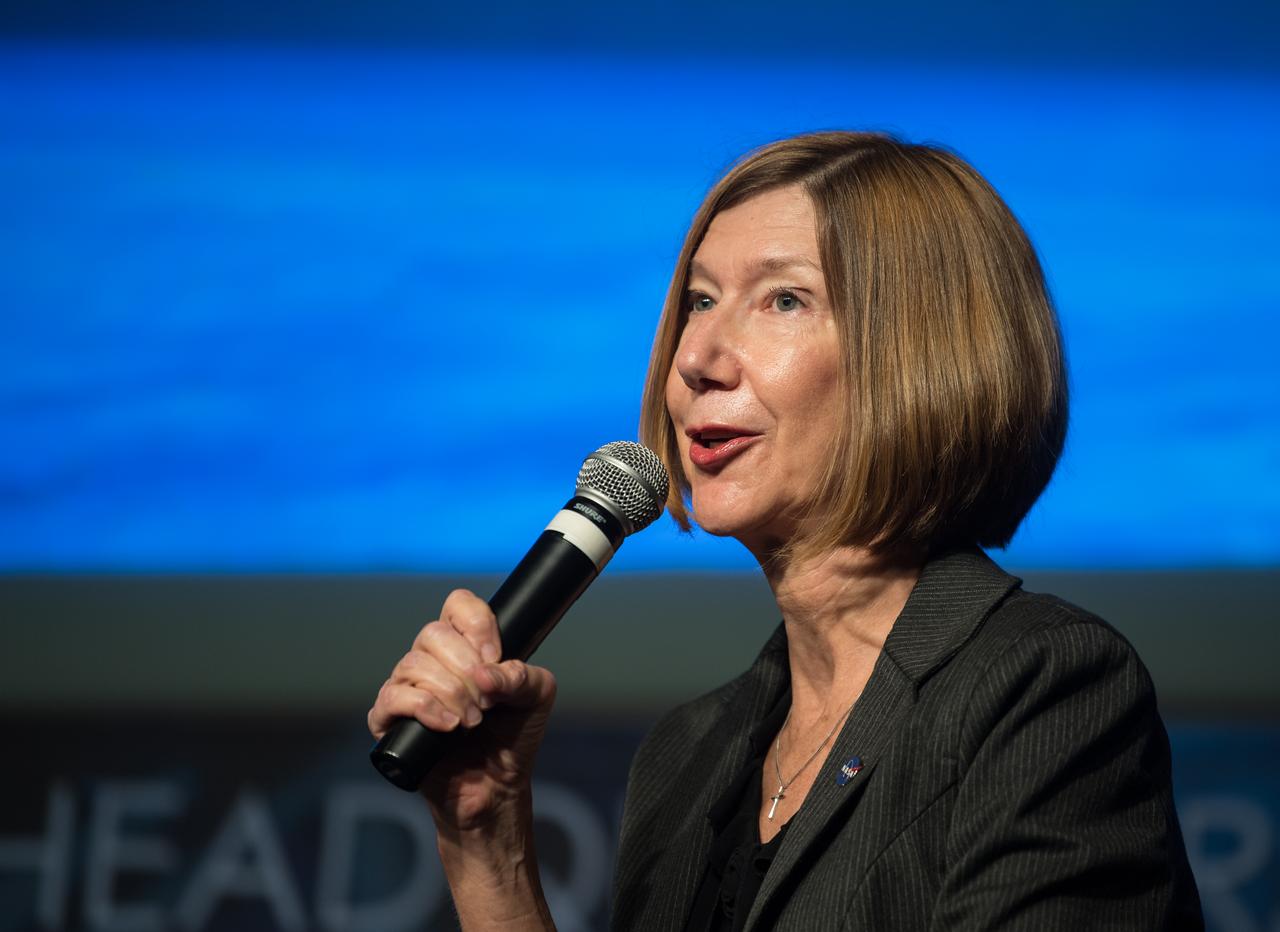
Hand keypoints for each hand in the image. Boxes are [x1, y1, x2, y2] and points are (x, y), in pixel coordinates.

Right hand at [368, 589, 557, 833]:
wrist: (496, 787)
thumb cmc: (513, 736)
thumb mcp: (536, 697)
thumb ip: (522, 674)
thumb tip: (486, 673)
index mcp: (465, 645)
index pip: (458, 605)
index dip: (477, 625)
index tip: (495, 657)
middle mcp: (431, 660)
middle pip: (433, 634)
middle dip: (467, 669)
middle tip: (487, 703)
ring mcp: (407, 688)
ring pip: (414, 664)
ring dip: (452, 694)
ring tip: (472, 722)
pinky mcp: (389, 720)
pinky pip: (393, 698)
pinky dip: (425, 709)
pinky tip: (449, 726)